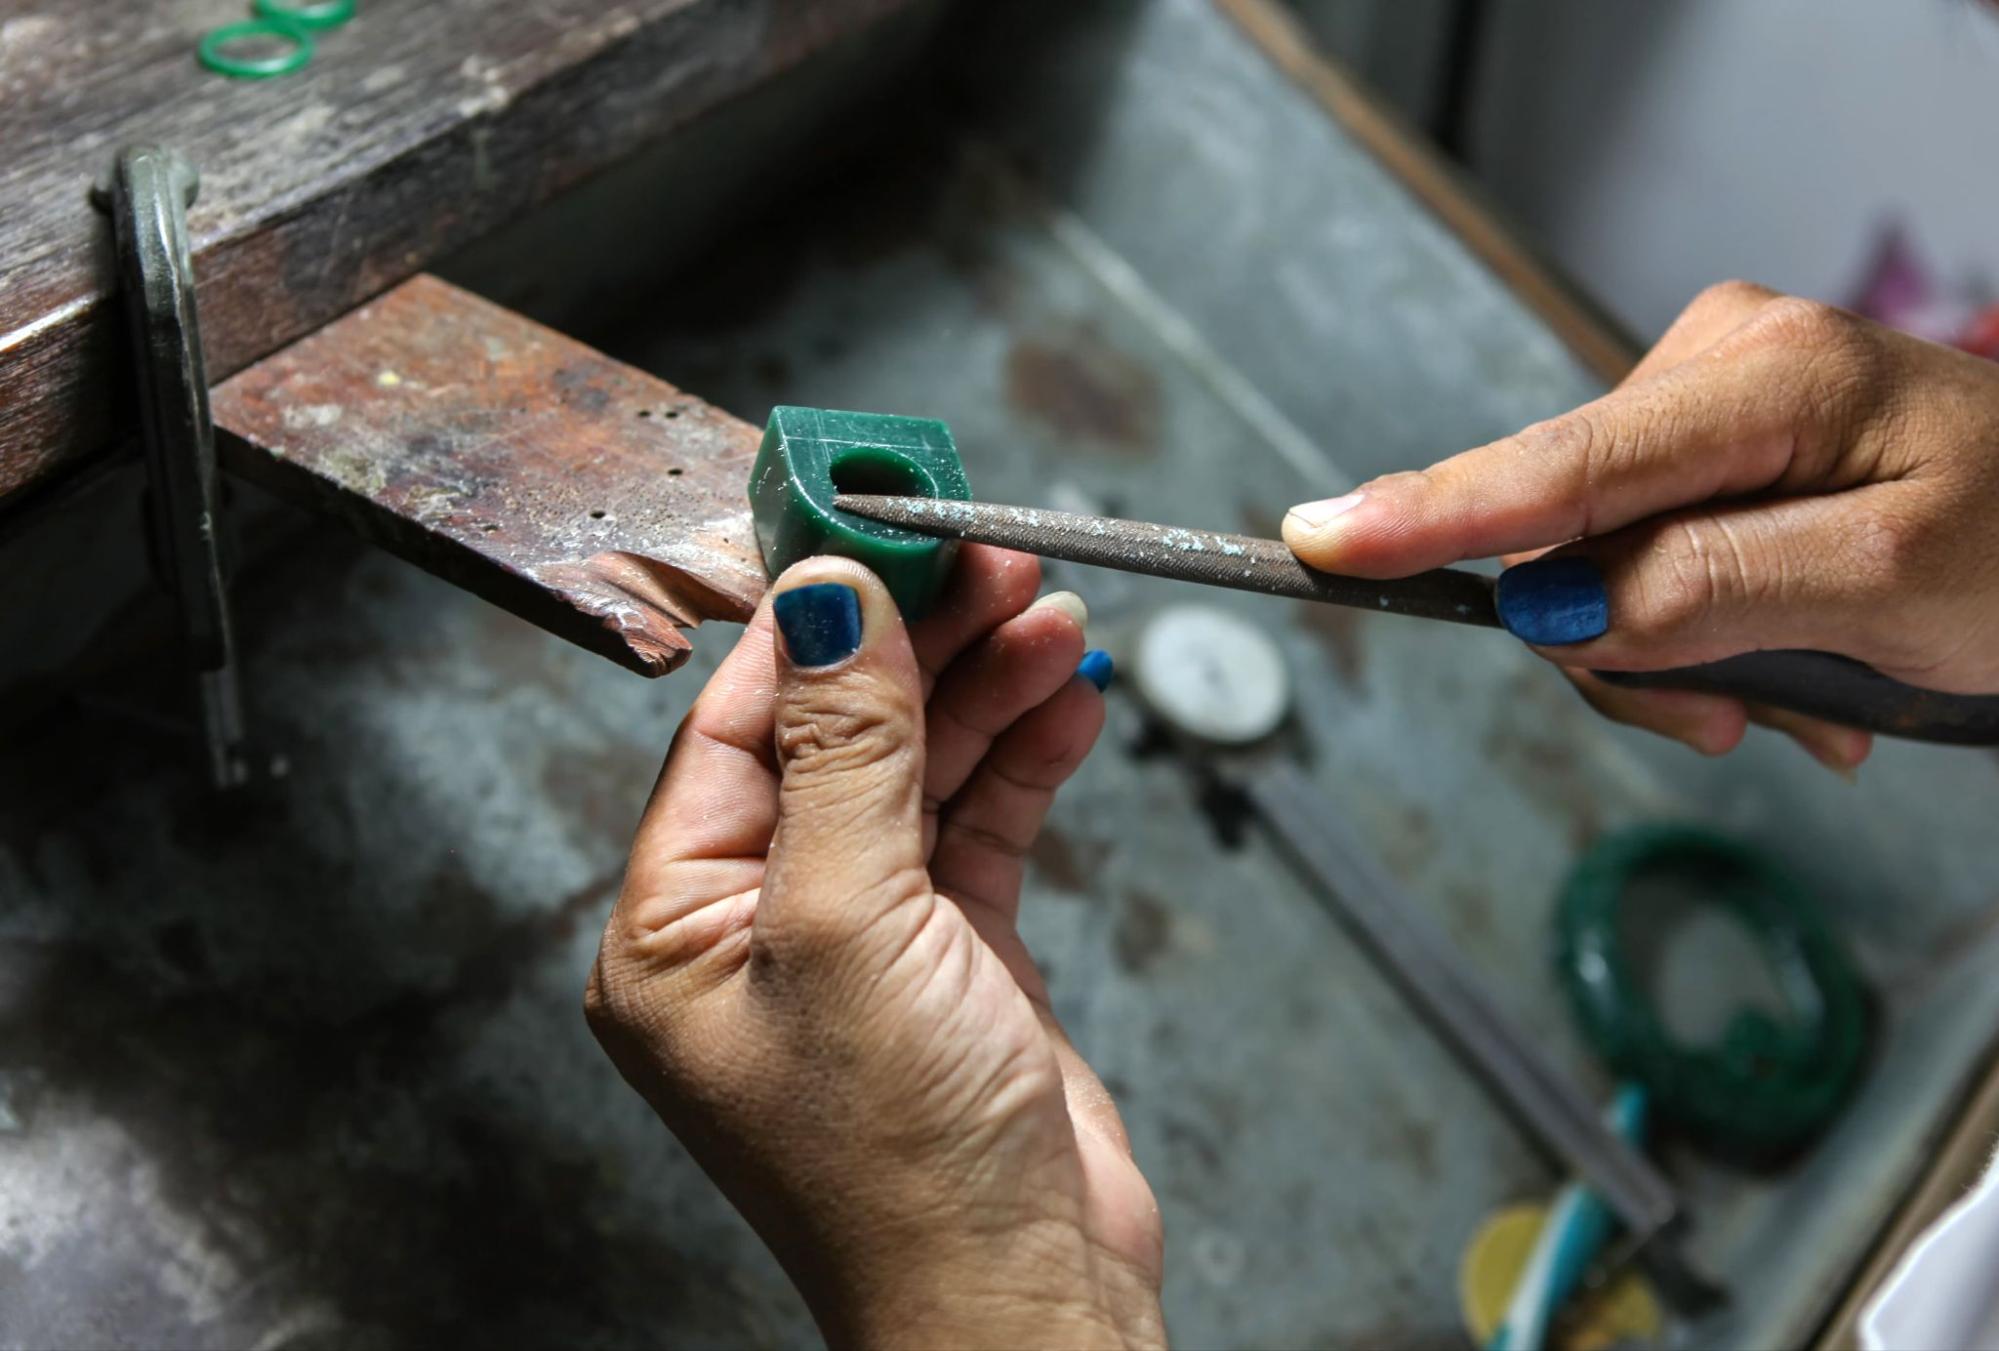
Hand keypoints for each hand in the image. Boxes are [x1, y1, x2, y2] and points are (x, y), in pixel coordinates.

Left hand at [586, 548, 1163, 1349]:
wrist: (1024, 1302)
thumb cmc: (905, 1170)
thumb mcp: (850, 926)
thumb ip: (844, 753)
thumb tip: (824, 602)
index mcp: (675, 926)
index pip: (736, 725)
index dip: (810, 619)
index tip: (873, 527)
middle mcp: (754, 924)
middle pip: (835, 732)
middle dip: (916, 643)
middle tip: (989, 557)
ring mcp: (857, 938)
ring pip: (915, 769)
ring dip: (983, 688)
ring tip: (1046, 614)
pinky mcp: (949, 958)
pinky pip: (977, 826)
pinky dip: (1023, 759)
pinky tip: (1064, 701)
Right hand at [1282, 281, 1998, 770]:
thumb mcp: (1890, 588)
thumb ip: (1711, 589)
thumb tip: (1555, 609)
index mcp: (1764, 378)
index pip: (1561, 467)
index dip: (1434, 515)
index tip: (1319, 542)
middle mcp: (1716, 364)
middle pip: (1569, 535)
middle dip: (1629, 644)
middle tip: (1744, 716)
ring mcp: (1711, 400)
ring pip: (1601, 562)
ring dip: (1679, 652)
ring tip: (1800, 694)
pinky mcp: (1712, 444)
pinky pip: (1644, 555)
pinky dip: (1700, 625)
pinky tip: (1791, 657)